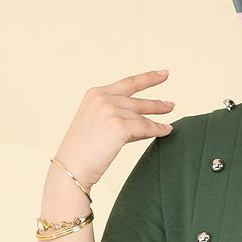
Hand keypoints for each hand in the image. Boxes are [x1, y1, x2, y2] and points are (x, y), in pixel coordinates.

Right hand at [53, 68, 175, 189]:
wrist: (70, 167)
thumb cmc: (82, 152)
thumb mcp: (96, 123)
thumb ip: (117, 115)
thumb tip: (146, 120)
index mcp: (95, 93)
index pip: (128, 83)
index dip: (148, 78)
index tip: (164, 73)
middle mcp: (102, 98)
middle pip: (137, 100)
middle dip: (156, 104)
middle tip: (171, 105)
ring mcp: (110, 111)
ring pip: (142, 115)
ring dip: (157, 120)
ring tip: (169, 123)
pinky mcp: (118, 127)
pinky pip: (145, 127)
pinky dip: (158, 130)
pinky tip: (166, 131)